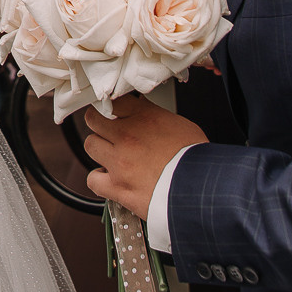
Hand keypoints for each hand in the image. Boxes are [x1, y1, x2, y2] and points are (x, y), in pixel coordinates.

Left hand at [82, 94, 207, 219]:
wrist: (200, 191)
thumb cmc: (196, 160)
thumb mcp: (180, 126)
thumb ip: (155, 116)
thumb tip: (142, 109)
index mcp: (145, 118)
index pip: (114, 100)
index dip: (112, 106)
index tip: (112, 111)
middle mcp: (127, 136)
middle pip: (94, 119)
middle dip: (100, 124)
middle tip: (108, 131)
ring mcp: (119, 162)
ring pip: (91, 145)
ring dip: (100, 149)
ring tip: (111, 156)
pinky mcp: (118, 187)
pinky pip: (93, 179)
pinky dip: (99, 180)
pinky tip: (110, 179)